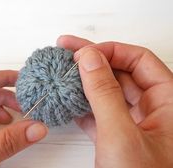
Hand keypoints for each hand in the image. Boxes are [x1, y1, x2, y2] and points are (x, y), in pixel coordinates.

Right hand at [57, 35, 172, 166]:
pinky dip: (83, 106)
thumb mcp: (121, 135)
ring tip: (62, 74)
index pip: (138, 61)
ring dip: (84, 84)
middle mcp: (154, 110)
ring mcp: (134, 124)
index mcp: (169, 102)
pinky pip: (100, 113)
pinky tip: (68, 101)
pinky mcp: (118, 137)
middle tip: (66, 52)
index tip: (82, 52)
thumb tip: (88, 58)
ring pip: (108, 93)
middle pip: (120, 73)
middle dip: (92, 62)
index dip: (109, 51)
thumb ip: (104, 93)